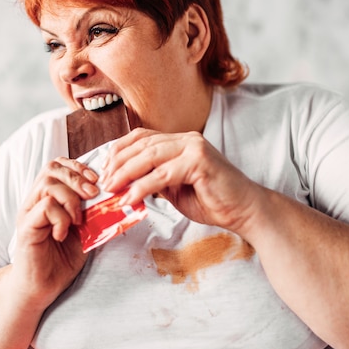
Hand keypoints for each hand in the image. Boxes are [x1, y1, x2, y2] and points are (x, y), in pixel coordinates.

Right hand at [13, 157, 98, 307]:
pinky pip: (44, 208)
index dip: (78, 167)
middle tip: (93, 194)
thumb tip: (118, 200)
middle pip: (51, 169)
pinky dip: (61, 217)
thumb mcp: (85, 233)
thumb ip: (94, 214)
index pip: (58, 166)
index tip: (96, 180)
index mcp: (47, 198)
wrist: (41, 288)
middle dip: (77, 177)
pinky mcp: (26, 228)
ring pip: (48, 185)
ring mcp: (29, 213)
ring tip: (78, 219)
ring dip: (70, 198)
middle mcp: (35, 201)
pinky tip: (64, 233)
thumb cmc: (60, 261)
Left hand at [100, 128, 263, 236]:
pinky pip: (163, 174)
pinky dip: (143, 187)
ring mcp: (194, 148)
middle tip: (103, 182)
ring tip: (112, 190)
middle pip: (142, 144)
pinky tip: (131, 198)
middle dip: (118, 163)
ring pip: (149, 156)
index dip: (119, 150)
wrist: (244, 210)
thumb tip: (128, 185)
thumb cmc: (213, 200)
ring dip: (126, 174)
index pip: (142, 137)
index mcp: (181, 141)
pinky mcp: (199, 162)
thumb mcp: (176, 188)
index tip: (104, 168)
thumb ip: (155, 181)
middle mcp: (187, 139)